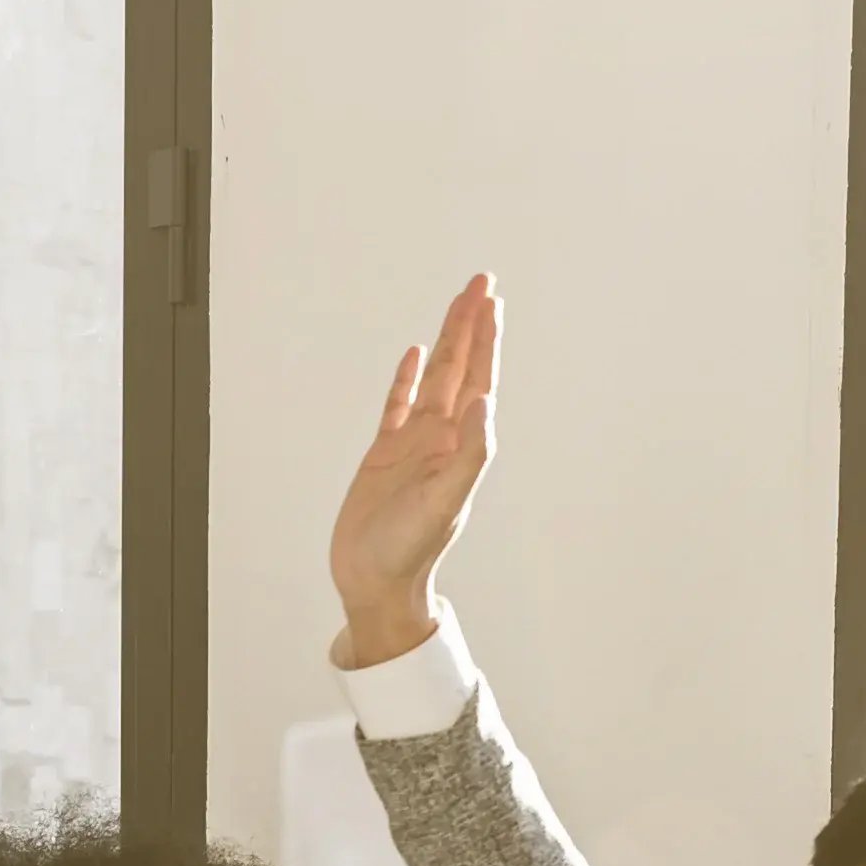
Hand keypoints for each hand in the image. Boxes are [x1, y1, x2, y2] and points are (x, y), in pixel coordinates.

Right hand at [327, 274, 499, 669]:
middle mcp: (442, 438)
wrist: (374, 582)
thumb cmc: (409, 550)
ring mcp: (414, 444)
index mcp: (460, 445)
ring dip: (448, 341)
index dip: (485, 339)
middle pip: (461, 368)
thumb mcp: (444, 502)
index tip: (490, 300)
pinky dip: (408, 379)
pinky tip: (416, 357)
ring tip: (457, 306)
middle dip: (472, 325)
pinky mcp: (384, 455)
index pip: (479, 379)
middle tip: (481, 282)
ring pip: (436, 379)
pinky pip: (399, 406)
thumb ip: (470, 453)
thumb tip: (486, 401)